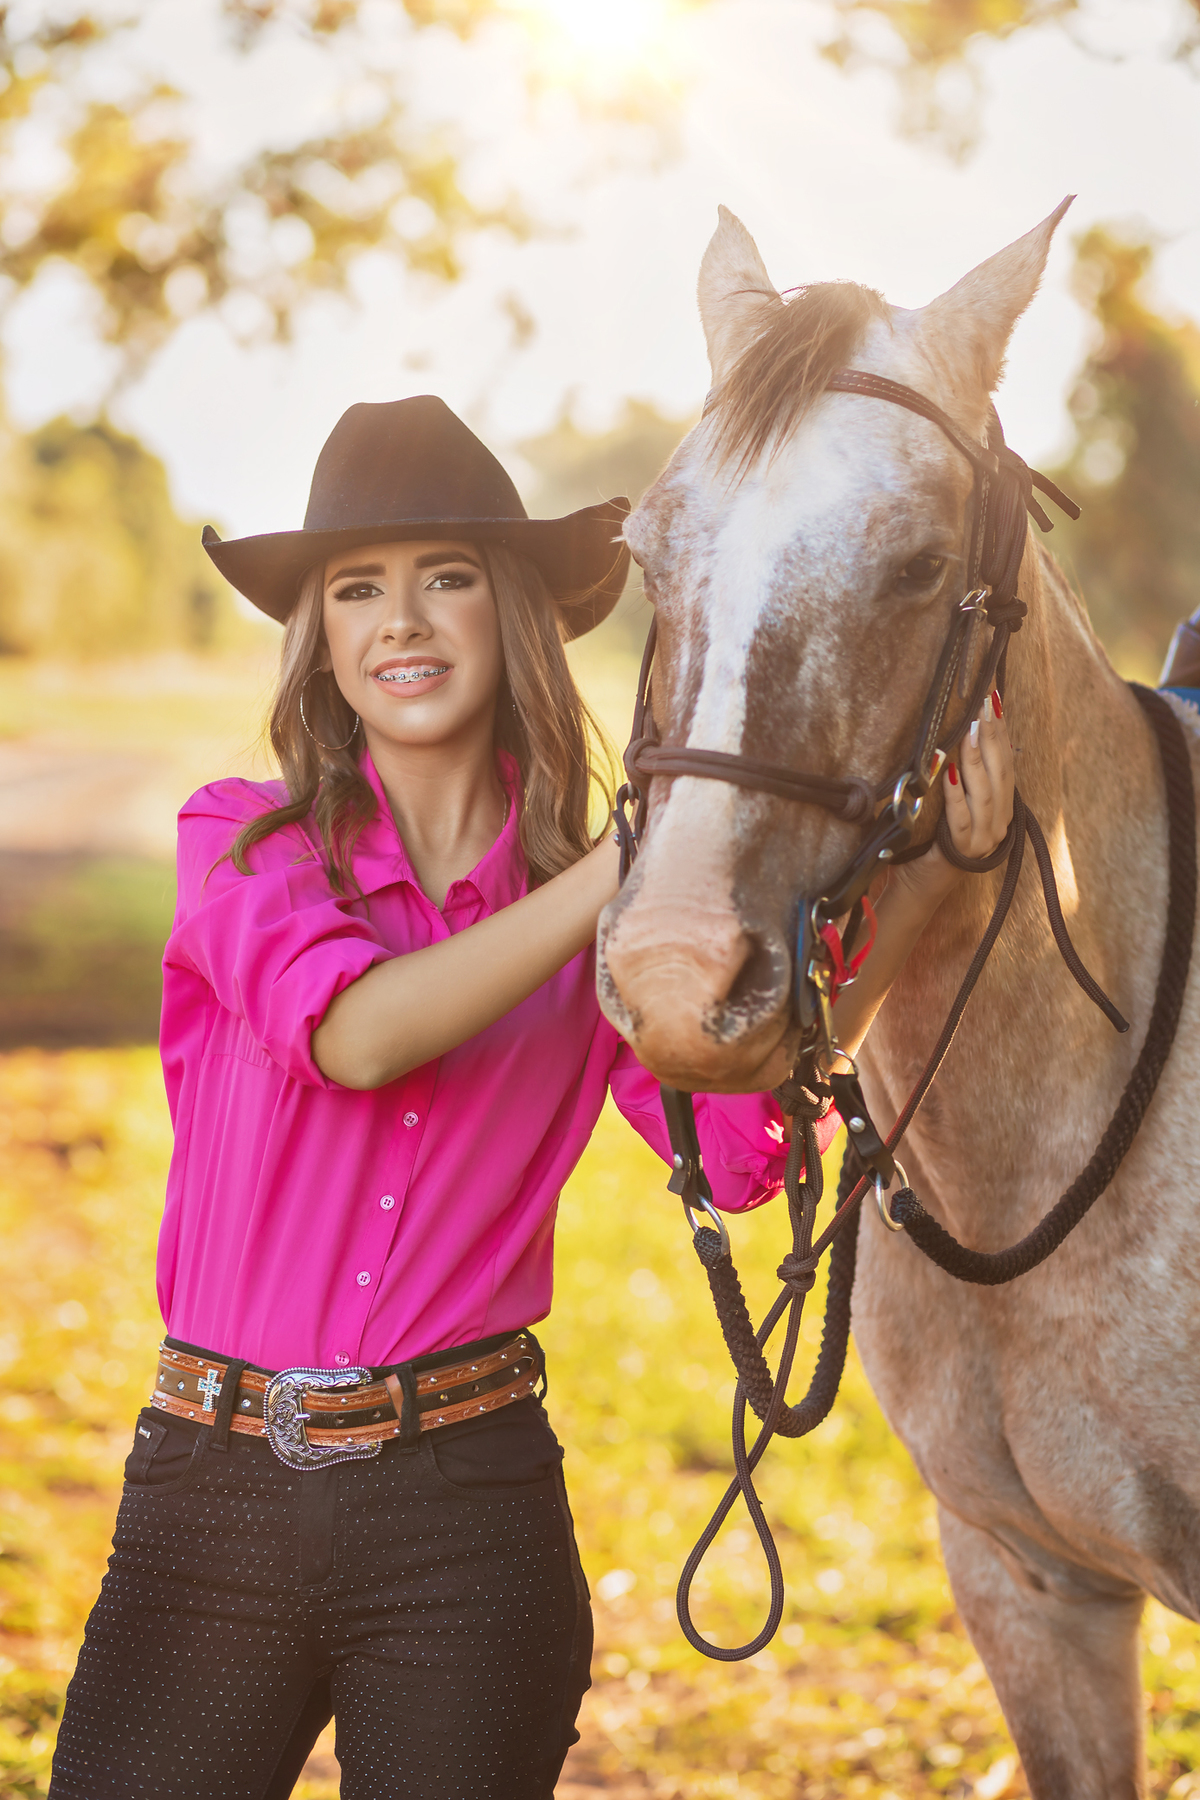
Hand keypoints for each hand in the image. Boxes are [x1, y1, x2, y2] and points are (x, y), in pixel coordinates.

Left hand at [892, 690, 1013, 903]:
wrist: (921, 886)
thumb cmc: (934, 841)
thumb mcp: (957, 806)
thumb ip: (968, 780)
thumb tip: (967, 733)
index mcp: (1002, 811)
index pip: (1006, 764)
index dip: (1002, 732)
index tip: (994, 701)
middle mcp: (998, 825)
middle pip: (999, 774)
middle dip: (992, 737)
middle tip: (984, 705)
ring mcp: (982, 840)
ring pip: (983, 794)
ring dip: (976, 760)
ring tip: (969, 731)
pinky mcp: (960, 852)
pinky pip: (958, 819)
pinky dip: (954, 794)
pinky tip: (948, 771)